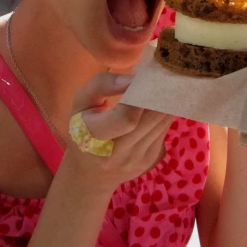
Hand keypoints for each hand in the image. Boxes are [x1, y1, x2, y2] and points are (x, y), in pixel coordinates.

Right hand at [64, 73, 172, 192]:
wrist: (90, 172)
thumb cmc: (83, 128)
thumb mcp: (81, 102)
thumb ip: (102, 84)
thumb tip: (132, 79)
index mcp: (94, 137)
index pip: (126, 118)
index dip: (139, 95)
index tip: (142, 77)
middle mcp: (118, 153)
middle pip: (151, 118)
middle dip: (158, 94)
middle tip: (160, 74)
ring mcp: (137, 159)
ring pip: (162, 122)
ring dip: (165, 101)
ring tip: (163, 85)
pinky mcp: (150, 160)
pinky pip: (164, 129)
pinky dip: (164, 113)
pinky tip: (159, 103)